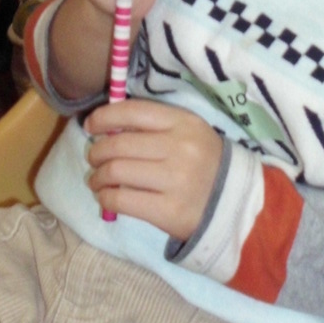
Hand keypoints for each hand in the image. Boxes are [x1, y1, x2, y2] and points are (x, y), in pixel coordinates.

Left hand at [85, 98, 222, 238]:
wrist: (232, 204)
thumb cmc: (203, 163)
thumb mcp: (187, 132)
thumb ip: (153, 125)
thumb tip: (107, 127)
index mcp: (183, 122)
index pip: (133, 111)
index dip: (104, 117)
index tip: (90, 126)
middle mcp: (179, 148)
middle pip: (119, 144)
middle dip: (97, 152)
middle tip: (94, 158)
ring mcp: (175, 180)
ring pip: (116, 171)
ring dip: (97, 176)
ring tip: (97, 179)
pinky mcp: (168, 211)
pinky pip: (121, 199)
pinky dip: (105, 197)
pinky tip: (106, 196)